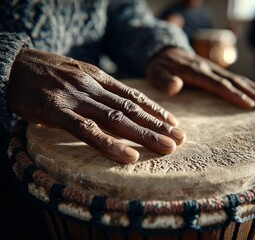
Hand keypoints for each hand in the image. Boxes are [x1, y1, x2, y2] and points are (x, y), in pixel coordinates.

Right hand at [8, 48, 184, 162]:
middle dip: (158, 125)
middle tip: (181, 139)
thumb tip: (121, 105)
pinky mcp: (56, 111)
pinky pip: (87, 131)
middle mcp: (93, 87)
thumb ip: (99, 89)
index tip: (174, 123)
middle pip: (132, 109)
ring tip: (167, 147)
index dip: (156, 110)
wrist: (12, 64)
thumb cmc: (47, 73)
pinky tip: (128, 156)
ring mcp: (76, 98)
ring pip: (117, 119)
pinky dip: (109, 144)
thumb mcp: (79, 75)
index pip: (134, 96)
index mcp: (99, 78)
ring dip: (144, 135)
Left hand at [146, 48, 254, 108]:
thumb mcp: (155, 72)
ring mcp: (215, 69)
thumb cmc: (160, 66)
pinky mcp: (218, 72)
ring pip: (239, 79)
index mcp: (195, 71)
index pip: (217, 84)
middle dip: (252, 92)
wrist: (166, 52)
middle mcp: (209, 68)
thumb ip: (164, 80)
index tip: (248, 104)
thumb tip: (176, 87)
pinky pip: (237, 79)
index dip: (233, 93)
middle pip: (233, 81)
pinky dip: (252, 86)